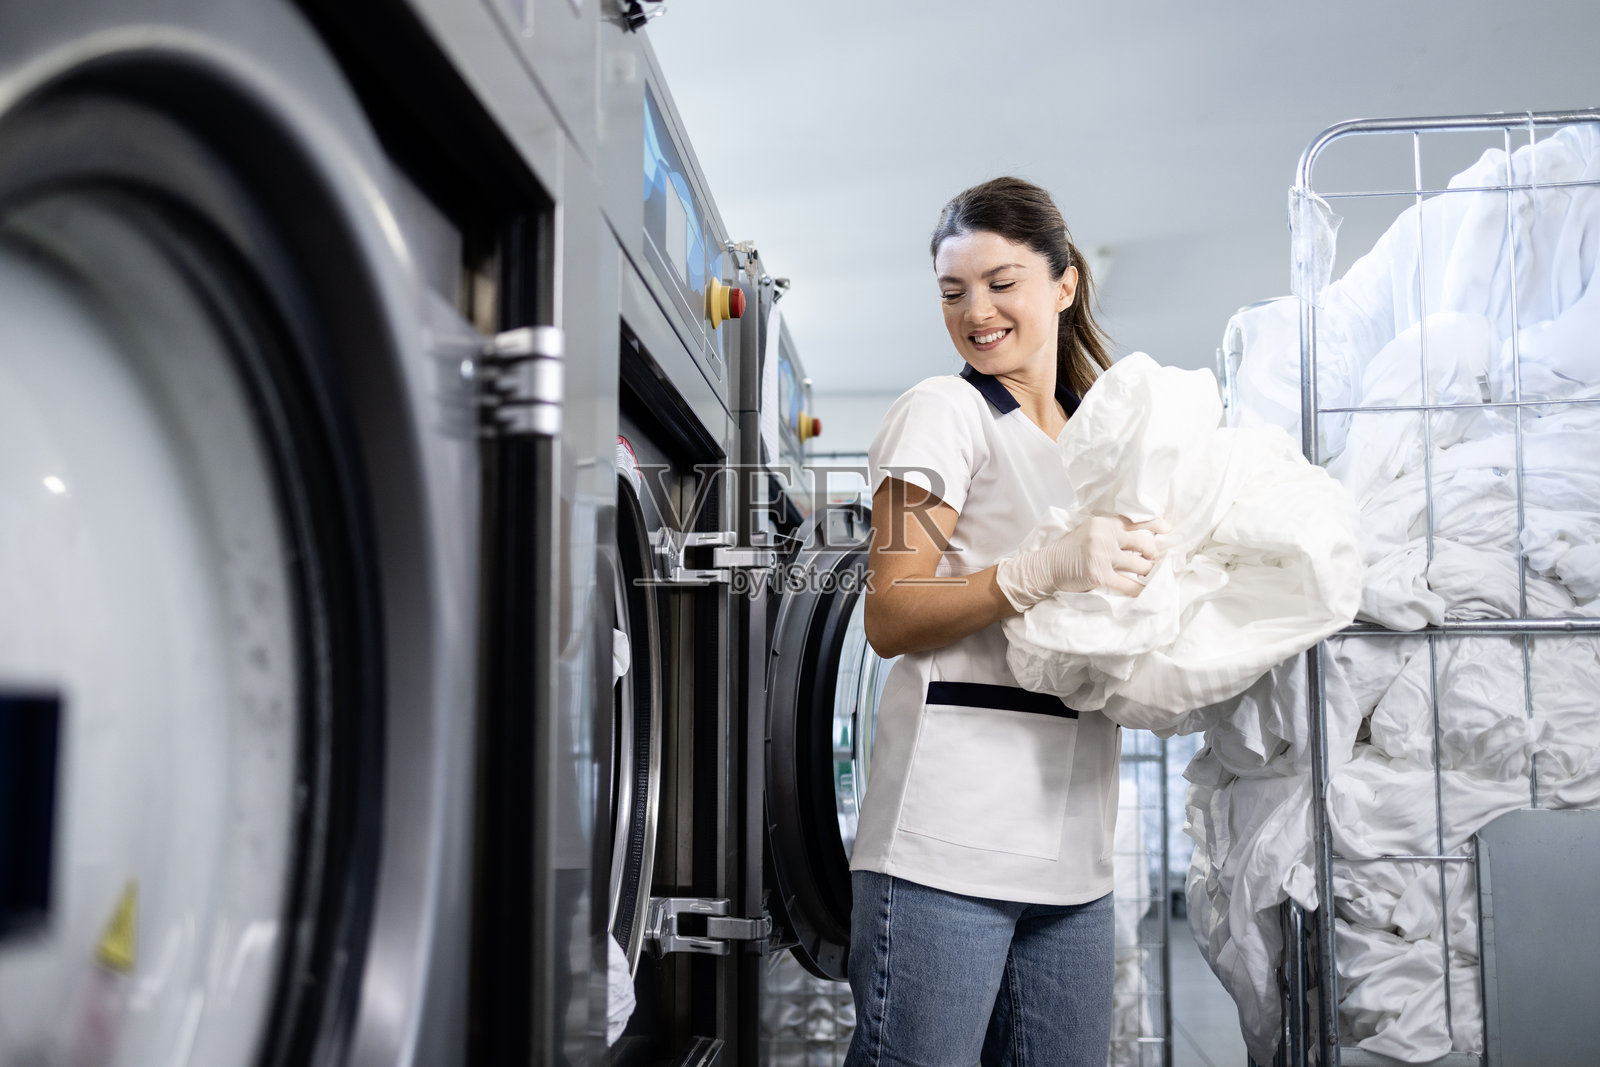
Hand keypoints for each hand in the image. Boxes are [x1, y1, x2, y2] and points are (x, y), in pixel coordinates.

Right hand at [996, 516, 1169, 609]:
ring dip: (1147, 572)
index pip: (1136, 522)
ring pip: (1140, 565)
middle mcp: (1104, 536)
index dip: (1156, 525)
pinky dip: (1139, 590)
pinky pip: (1128, 585)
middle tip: (1153, 560)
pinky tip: (1145, 593)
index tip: (1168, 530)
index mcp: (1104, 523)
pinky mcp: (1099, 575)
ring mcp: (1102, 556)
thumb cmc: (1069, 550)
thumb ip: (1110, 531)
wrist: (1047, 566)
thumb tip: (1141, 538)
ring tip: (1147, 575)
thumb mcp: (1088, 531)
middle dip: (1153, 553)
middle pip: (1143, 543)